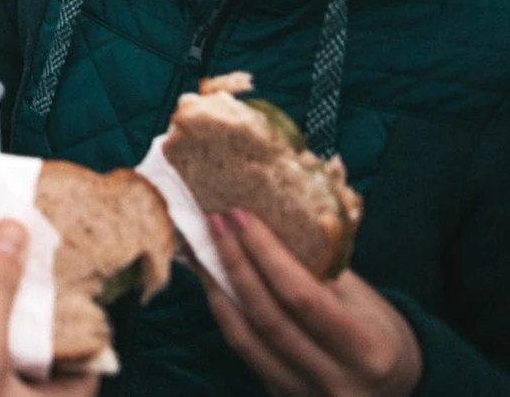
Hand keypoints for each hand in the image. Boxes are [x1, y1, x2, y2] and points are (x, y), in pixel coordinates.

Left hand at [201, 209, 420, 396]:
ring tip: (200, 248)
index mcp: (368, 351)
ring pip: (244, 339)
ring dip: (216, 288)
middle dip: (234, 264)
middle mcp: (337, 382)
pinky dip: (224, 313)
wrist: (396, 388)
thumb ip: (320, 271)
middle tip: (212, 223)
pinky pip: (243, 351)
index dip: (266, 254)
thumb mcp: (364, 300)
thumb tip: (265, 223)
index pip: (303, 299)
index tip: (239, 216)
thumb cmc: (379, 332)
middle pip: (267, 319)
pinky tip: (212, 282)